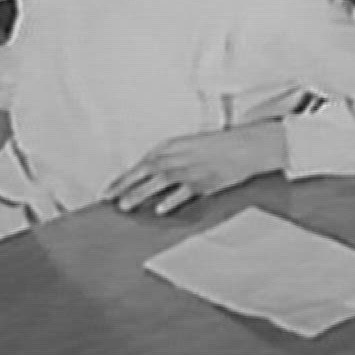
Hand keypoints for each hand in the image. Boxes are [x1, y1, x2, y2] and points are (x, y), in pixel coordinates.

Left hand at [102, 121, 286, 214]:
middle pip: (145, 172)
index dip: (122, 178)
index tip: (108, 190)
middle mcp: (177, 156)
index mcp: (172, 146)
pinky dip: (171, 201)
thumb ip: (168, 159)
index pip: (140, 164)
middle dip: (124, 186)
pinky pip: (183, 192)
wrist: (245, 146)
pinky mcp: (203, 182)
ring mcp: (190, 169)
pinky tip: (160, 209)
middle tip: (108, 200)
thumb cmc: (218, 146)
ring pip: (159, 182)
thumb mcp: (188, 146)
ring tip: (125, 206)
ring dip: (140, 194)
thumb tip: (148, 176)